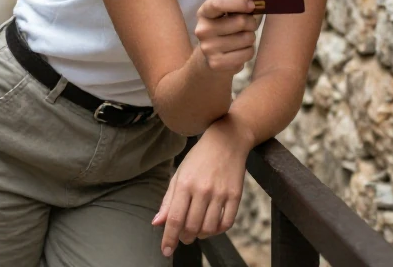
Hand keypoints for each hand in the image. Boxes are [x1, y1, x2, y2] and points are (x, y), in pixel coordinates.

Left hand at [151, 125, 251, 256]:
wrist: (226, 141)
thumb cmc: (199, 159)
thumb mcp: (179, 175)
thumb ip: (168, 201)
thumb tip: (157, 223)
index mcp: (185, 184)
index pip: (175, 219)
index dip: (169, 238)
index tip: (166, 251)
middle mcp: (203, 190)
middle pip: (192, 226)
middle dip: (185, 238)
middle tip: (184, 237)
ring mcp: (220, 193)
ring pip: (209, 228)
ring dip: (201, 235)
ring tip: (197, 230)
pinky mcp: (235, 195)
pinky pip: (227, 223)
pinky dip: (218, 230)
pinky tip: (212, 226)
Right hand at [194, 0, 261, 73]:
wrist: (209, 57)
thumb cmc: (224, 29)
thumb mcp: (224, 14)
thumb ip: (236, 6)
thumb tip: (258, 4)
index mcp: (204, 13)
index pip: (218, 3)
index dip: (238, 2)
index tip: (252, 5)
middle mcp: (203, 30)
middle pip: (240, 21)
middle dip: (251, 23)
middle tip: (249, 26)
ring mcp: (208, 48)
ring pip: (247, 38)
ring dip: (250, 38)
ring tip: (242, 39)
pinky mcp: (217, 63)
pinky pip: (247, 53)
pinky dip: (249, 51)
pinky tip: (240, 51)